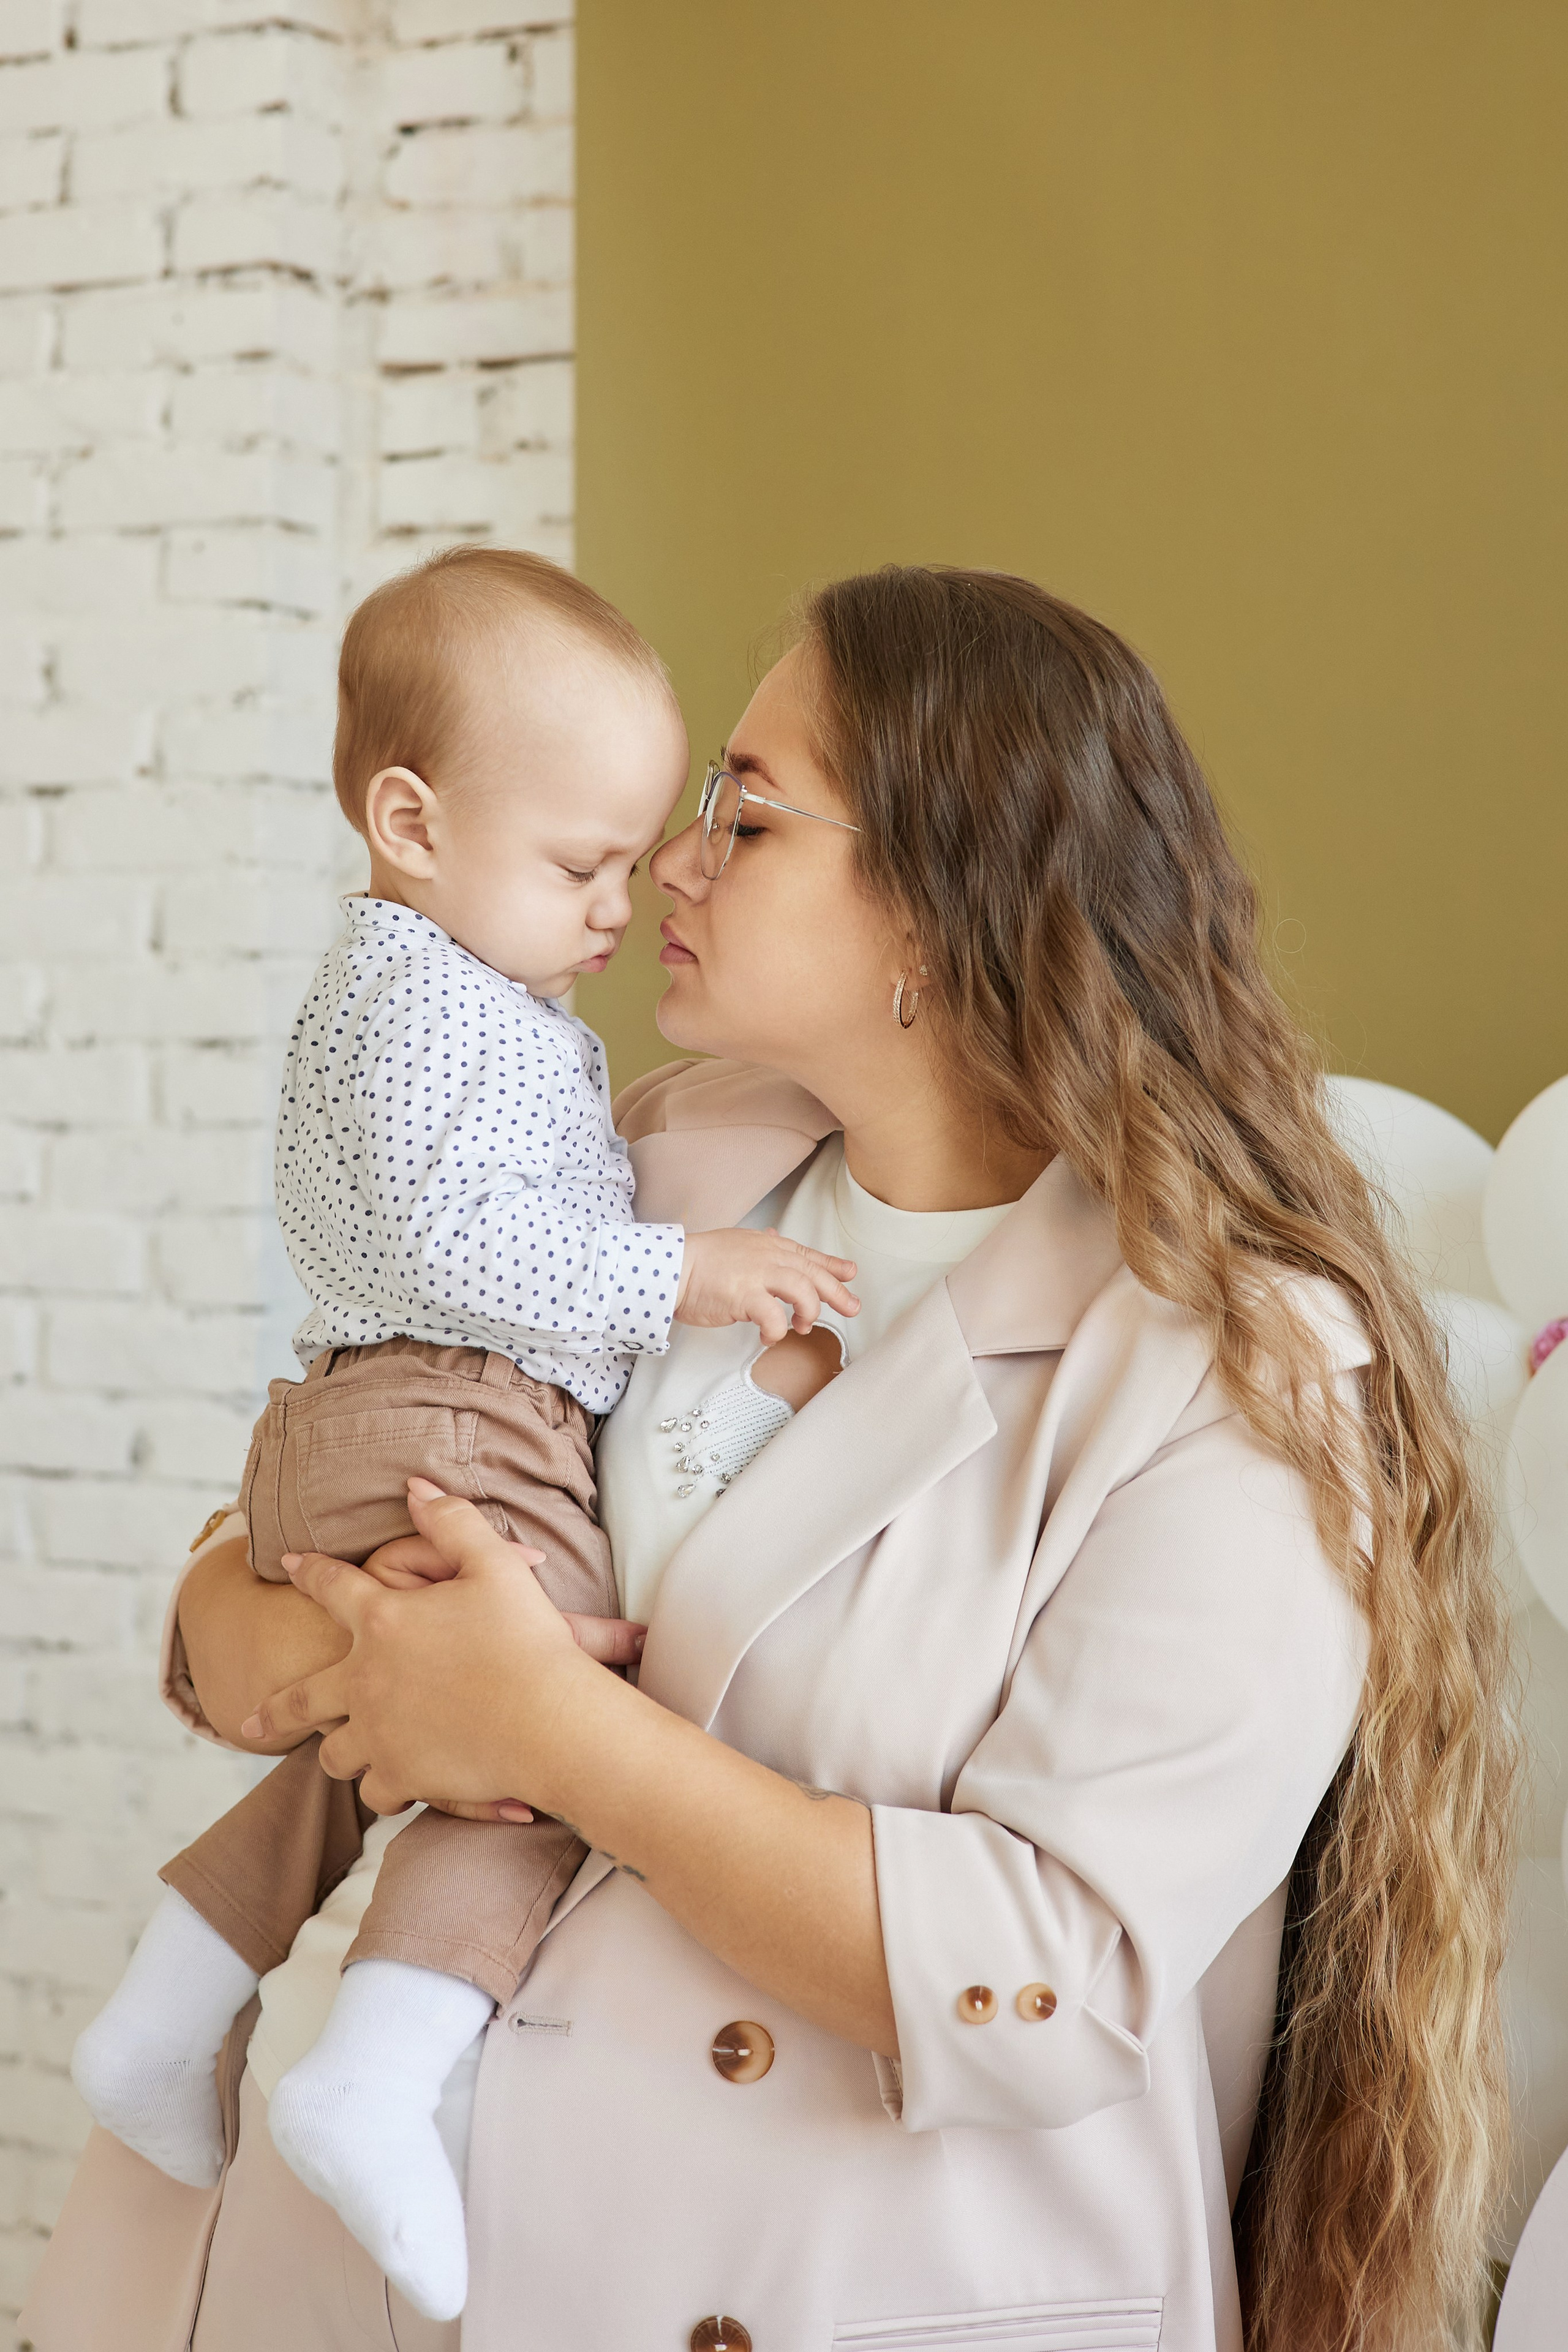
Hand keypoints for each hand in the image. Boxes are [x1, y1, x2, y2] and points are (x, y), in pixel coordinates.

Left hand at [238, 1480, 640, 1816]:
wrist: (550, 1720)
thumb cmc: (527, 1638)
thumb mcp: (494, 1565)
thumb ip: (451, 1521)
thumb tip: (415, 1487)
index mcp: (383, 1620)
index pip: (333, 1587)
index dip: (310, 1572)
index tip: (289, 1566)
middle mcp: (366, 1680)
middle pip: (304, 1698)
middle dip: (276, 1707)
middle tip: (253, 1718)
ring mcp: (379, 1734)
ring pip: (334, 1752)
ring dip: (337, 1748)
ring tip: (337, 1751)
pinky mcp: (402, 1775)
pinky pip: (374, 1790)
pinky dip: (381, 1786)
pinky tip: (389, 1785)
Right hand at [675, 1226, 858, 1343]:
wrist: (672, 1268)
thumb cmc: (700, 1261)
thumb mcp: (737, 1243)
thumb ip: (760, 1244)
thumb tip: (776, 1235)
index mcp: (768, 1246)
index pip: (807, 1255)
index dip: (831, 1266)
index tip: (850, 1274)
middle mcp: (768, 1257)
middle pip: (813, 1273)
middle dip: (837, 1292)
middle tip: (852, 1308)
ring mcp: (757, 1275)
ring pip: (802, 1290)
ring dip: (809, 1311)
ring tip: (803, 1326)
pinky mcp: (744, 1296)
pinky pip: (773, 1317)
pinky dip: (777, 1331)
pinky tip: (770, 1338)